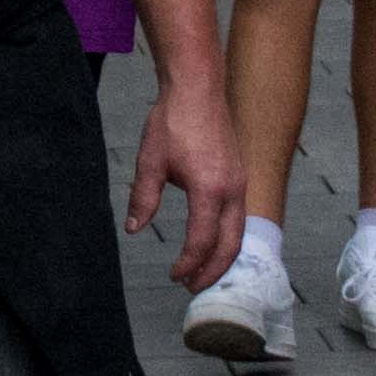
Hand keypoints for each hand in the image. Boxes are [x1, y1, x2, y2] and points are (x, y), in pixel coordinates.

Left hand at [133, 66, 248, 276]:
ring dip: (223, 257)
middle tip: (192, 287)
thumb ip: (144, 198)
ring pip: (240, 233)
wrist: (197, 88)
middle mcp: (232, 190)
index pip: (202, 242)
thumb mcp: (150, 161)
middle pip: (230, 246)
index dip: (188, 264)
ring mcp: (240, 183)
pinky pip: (240, 217)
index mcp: (209, 190)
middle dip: (213, 272)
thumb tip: (134, 229)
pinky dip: (229, 238)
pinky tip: (212, 243)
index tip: (173, 276)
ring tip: (202, 272)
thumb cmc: (173, 120)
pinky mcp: (239, 176)